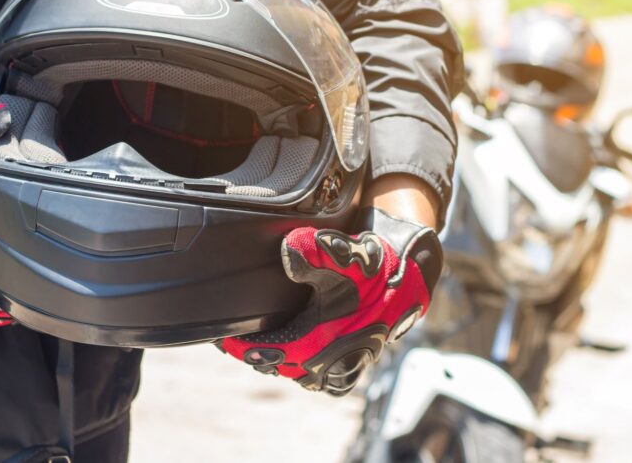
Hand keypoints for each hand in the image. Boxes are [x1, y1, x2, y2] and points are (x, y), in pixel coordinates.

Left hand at [219, 207, 442, 394]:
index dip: (242, 348)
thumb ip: (316, 253)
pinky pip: (322, 380)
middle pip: (282, 368)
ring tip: (258, 348)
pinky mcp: (354, 364)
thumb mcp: (345, 256)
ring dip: (280, 363)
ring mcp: (345, 367)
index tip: (220, 338)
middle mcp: (335, 362)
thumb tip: (290, 250)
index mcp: (326, 342)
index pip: (270, 353)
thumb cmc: (377, 268)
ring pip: (301, 375)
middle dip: (259, 355)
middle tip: (234, 340)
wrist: (411, 275)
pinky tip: (294, 354)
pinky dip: (304, 369)